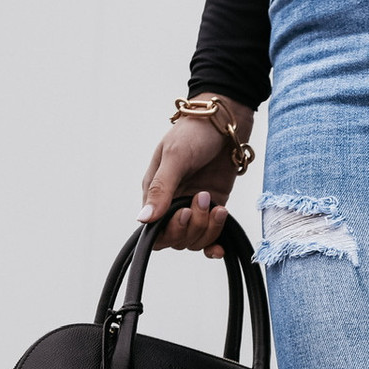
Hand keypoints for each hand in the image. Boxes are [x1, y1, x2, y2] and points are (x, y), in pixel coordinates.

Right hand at [138, 94, 255, 255]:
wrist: (225, 122)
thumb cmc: (194, 133)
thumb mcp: (175, 157)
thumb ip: (160, 189)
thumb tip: (143, 219)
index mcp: (154, 192)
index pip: (154, 231)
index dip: (170, 230)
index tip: (186, 212)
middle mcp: (172, 204)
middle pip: (176, 239)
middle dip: (192, 227)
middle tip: (203, 197)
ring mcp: (194, 207)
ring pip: (195, 239)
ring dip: (208, 228)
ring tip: (215, 203)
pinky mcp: (214, 208)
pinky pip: (210, 236)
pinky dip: (215, 244)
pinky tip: (221, 246)